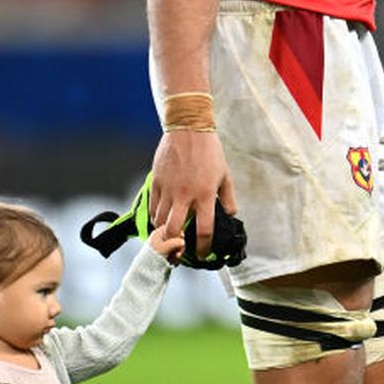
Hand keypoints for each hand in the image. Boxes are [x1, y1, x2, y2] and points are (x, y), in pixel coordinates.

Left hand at [148, 221, 186, 262]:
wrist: (146, 269)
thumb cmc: (152, 257)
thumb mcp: (164, 248)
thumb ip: (174, 243)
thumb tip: (183, 242)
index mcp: (158, 233)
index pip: (171, 227)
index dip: (178, 233)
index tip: (181, 239)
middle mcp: (161, 238)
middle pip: (176, 238)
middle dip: (178, 247)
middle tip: (177, 255)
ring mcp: (164, 246)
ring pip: (176, 246)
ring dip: (177, 254)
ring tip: (174, 261)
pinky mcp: (165, 253)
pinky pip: (174, 253)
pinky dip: (175, 258)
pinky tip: (173, 263)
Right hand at [149, 129, 236, 261]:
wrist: (188, 129)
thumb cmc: (209, 151)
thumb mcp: (225, 175)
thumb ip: (228, 198)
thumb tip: (230, 215)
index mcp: (205, 195)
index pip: (204, 230)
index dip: (202, 248)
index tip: (201, 254)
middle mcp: (185, 196)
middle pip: (174, 232)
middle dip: (175, 246)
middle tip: (178, 250)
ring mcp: (168, 189)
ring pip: (160, 222)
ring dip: (164, 232)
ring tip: (169, 235)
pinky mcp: (156, 182)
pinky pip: (152, 207)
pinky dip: (155, 217)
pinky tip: (160, 220)